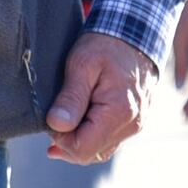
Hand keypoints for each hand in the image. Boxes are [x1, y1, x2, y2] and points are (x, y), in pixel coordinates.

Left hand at [44, 30, 157, 163]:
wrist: (134, 33)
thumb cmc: (106, 45)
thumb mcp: (81, 64)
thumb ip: (70, 98)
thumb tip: (56, 126)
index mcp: (119, 112)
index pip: (82, 149)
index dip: (60, 139)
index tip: (52, 119)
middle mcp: (131, 125)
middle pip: (90, 155)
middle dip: (67, 143)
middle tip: (52, 123)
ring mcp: (135, 125)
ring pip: (100, 151)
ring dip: (78, 141)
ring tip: (60, 126)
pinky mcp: (134, 122)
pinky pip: (109, 140)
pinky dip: (91, 137)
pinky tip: (76, 126)